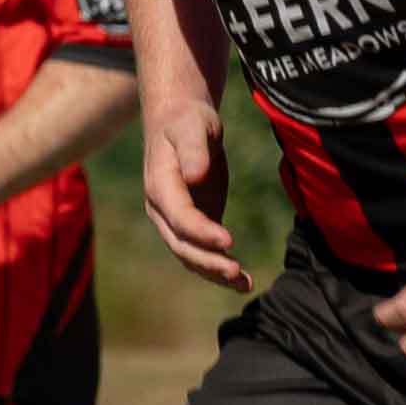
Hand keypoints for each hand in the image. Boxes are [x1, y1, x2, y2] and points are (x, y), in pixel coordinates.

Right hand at [143, 100, 250, 292]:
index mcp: (160, 187)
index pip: (180, 218)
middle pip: (182, 245)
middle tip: (236, 273)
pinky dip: (219, 268)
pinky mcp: (193, 224)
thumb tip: (194, 177)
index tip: (228, 240)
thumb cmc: (186, 120)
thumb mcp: (192, 125)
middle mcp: (162, 210)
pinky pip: (202, 252)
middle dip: (208, 262)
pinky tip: (243, 281)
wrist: (179, 121)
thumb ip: (193, 150)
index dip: (202, 232)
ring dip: (215, 273)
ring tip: (245, 284)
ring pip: (190, 256)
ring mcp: (175, 220)